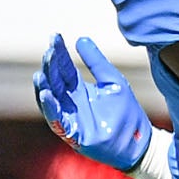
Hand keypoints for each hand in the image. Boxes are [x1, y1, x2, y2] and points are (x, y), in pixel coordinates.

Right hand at [32, 36, 154, 171]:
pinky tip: (46, 95)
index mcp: (78, 90)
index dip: (58, 53)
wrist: (139, 141)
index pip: (63, 68)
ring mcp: (71, 119)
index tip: (55, 37)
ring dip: (44, 88)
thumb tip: (80, 39)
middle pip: (54, 82)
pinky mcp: (74, 135)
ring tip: (40, 73)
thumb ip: (96, 62)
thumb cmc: (126, 113)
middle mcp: (71, 103)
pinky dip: (50, 109)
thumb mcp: (112, 81)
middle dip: (50, 67)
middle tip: (49, 51)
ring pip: (50, 102)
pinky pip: (57, 121)